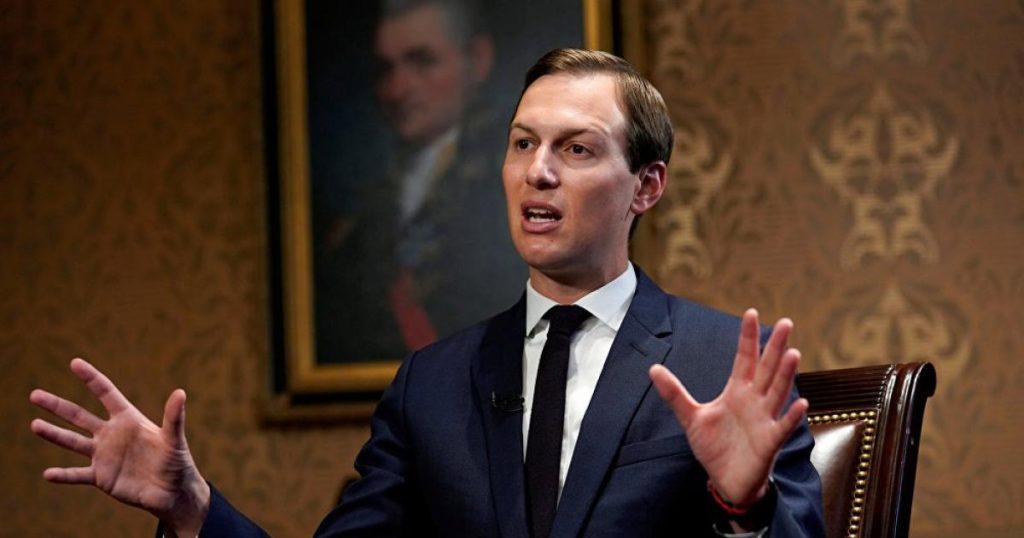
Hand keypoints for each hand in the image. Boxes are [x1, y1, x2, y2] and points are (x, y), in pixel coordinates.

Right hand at [29, 358, 209, 536]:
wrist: (173, 491)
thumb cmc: (177, 462)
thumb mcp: (174, 439)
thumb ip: (173, 418)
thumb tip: (180, 392)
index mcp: (128, 419)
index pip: (106, 393)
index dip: (91, 378)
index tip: (75, 363)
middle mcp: (111, 434)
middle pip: (79, 416)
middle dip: (57, 406)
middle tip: (34, 395)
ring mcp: (104, 455)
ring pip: (72, 442)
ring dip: (53, 434)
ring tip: (34, 424)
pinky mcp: (101, 477)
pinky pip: (77, 475)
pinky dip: (63, 475)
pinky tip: (47, 474)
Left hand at [649, 309, 807, 506]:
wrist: (726, 480)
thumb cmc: (715, 447)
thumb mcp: (691, 418)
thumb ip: (674, 393)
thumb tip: (653, 369)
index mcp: (737, 391)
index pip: (744, 358)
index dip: (747, 338)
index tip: (750, 313)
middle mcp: (755, 401)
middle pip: (767, 368)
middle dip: (775, 347)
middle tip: (785, 323)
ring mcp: (765, 419)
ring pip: (777, 392)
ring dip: (785, 374)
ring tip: (793, 353)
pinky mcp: (770, 441)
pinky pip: (783, 426)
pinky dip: (792, 416)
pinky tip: (801, 403)